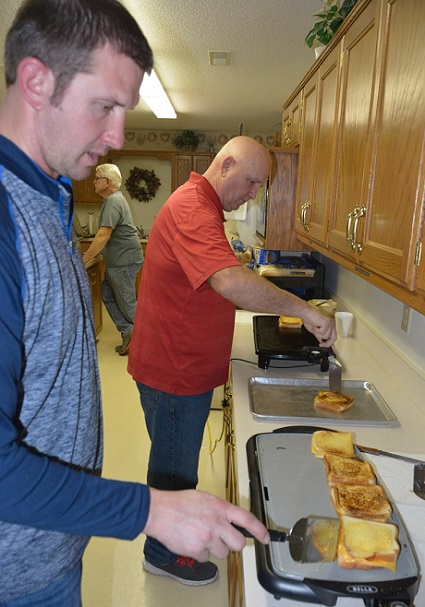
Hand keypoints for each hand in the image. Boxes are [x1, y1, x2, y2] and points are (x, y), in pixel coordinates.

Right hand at [144, 488, 269, 561]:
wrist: (159, 511)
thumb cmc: (178, 503)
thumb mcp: (204, 499)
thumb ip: (219, 510)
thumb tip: (229, 520)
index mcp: (220, 507)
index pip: (247, 519)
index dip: (260, 530)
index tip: (265, 538)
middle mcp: (217, 523)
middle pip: (237, 543)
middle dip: (232, 544)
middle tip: (223, 540)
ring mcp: (208, 537)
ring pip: (222, 553)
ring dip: (214, 548)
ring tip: (200, 536)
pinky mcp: (197, 549)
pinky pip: (205, 558)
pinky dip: (199, 553)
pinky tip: (191, 542)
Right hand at [303, 308, 335, 346]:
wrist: (305, 313)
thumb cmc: (309, 319)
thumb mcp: (315, 330)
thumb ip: (319, 336)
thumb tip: (321, 341)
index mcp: (330, 325)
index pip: (333, 336)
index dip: (330, 343)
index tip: (325, 346)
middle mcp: (331, 323)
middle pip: (334, 338)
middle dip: (327, 343)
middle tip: (321, 344)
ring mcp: (330, 323)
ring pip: (326, 336)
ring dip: (318, 334)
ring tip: (315, 327)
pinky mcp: (327, 323)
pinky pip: (322, 333)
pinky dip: (317, 331)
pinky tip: (315, 325)